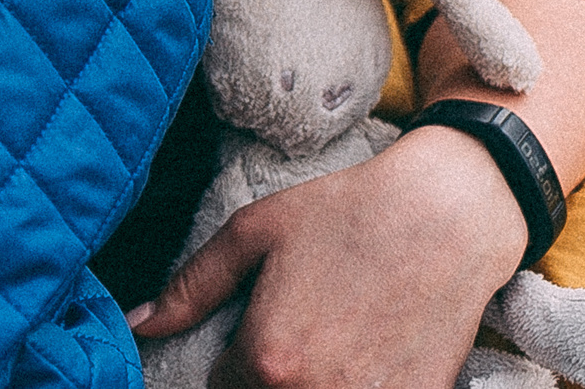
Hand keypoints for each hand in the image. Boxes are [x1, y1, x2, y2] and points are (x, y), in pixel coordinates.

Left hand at [130, 126, 528, 387]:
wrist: (446, 216)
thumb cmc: (344, 214)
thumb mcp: (253, 233)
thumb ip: (191, 288)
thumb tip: (138, 325)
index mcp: (267, 358)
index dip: (227, 368)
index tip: (245, 342)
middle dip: (261, 380)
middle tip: (288, 338)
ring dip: (301, 385)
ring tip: (322, 344)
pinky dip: (355, 387)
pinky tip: (360, 355)